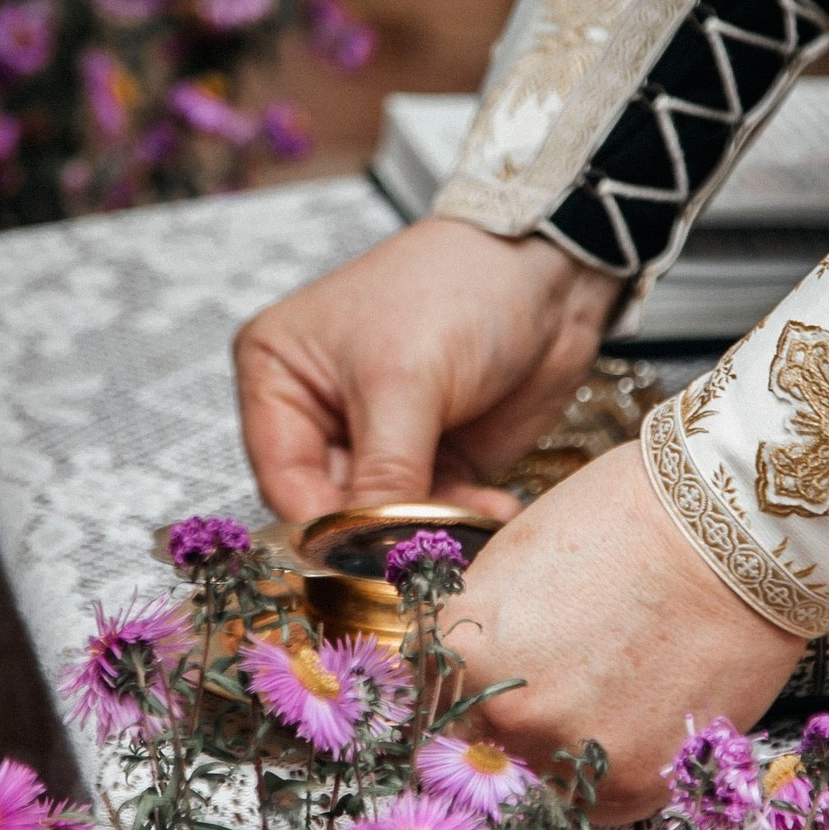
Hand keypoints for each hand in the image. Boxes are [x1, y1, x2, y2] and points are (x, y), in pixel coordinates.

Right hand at [234, 218, 621, 521]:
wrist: (549, 269)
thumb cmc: (457, 289)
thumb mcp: (405, 380)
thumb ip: (383, 474)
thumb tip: (367, 553)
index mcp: (278, 376)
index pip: (283, 480)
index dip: (322, 528)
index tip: (366, 560)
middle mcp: (320, 413)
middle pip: (331, 509)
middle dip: (380, 533)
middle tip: (423, 552)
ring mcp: (379, 440)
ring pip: (386, 521)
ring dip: (429, 531)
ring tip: (472, 521)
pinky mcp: (434, 460)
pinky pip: (434, 515)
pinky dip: (462, 522)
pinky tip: (494, 508)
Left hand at [444, 440, 804, 822]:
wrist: (730, 530)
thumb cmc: (620, 522)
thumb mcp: (510, 562)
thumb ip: (474, 633)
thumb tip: (455, 675)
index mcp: (461, 659)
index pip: (428, 703)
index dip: (459, 691)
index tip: (484, 686)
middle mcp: (504, 718)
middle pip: (481, 751)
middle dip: (506, 725)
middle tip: (557, 687)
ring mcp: (570, 757)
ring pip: (541, 783)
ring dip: (561, 754)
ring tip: (605, 697)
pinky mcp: (637, 784)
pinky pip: (602, 802)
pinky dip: (614, 770)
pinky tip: (639, 715)